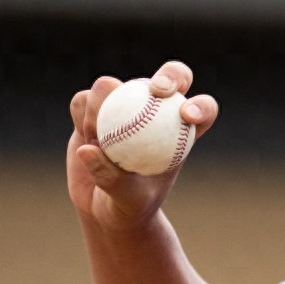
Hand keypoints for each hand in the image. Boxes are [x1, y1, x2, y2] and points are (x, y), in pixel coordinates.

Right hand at [65, 61, 218, 232]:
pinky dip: (81, 114)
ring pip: (113, 85)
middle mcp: (155, 111)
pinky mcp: (92, 109)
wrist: (104, 208)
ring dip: (101, 105)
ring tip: (97, 138)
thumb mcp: (126, 200)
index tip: (187, 116)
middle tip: (156, 90)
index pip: (203, 109)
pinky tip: (85, 136)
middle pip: (172, 77)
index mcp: (180, 133)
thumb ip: (112, 179)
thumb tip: (88, 149)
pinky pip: (83, 100)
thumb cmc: (128, 206)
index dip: (201, 106)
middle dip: (169, 76)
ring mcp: (124, 105)